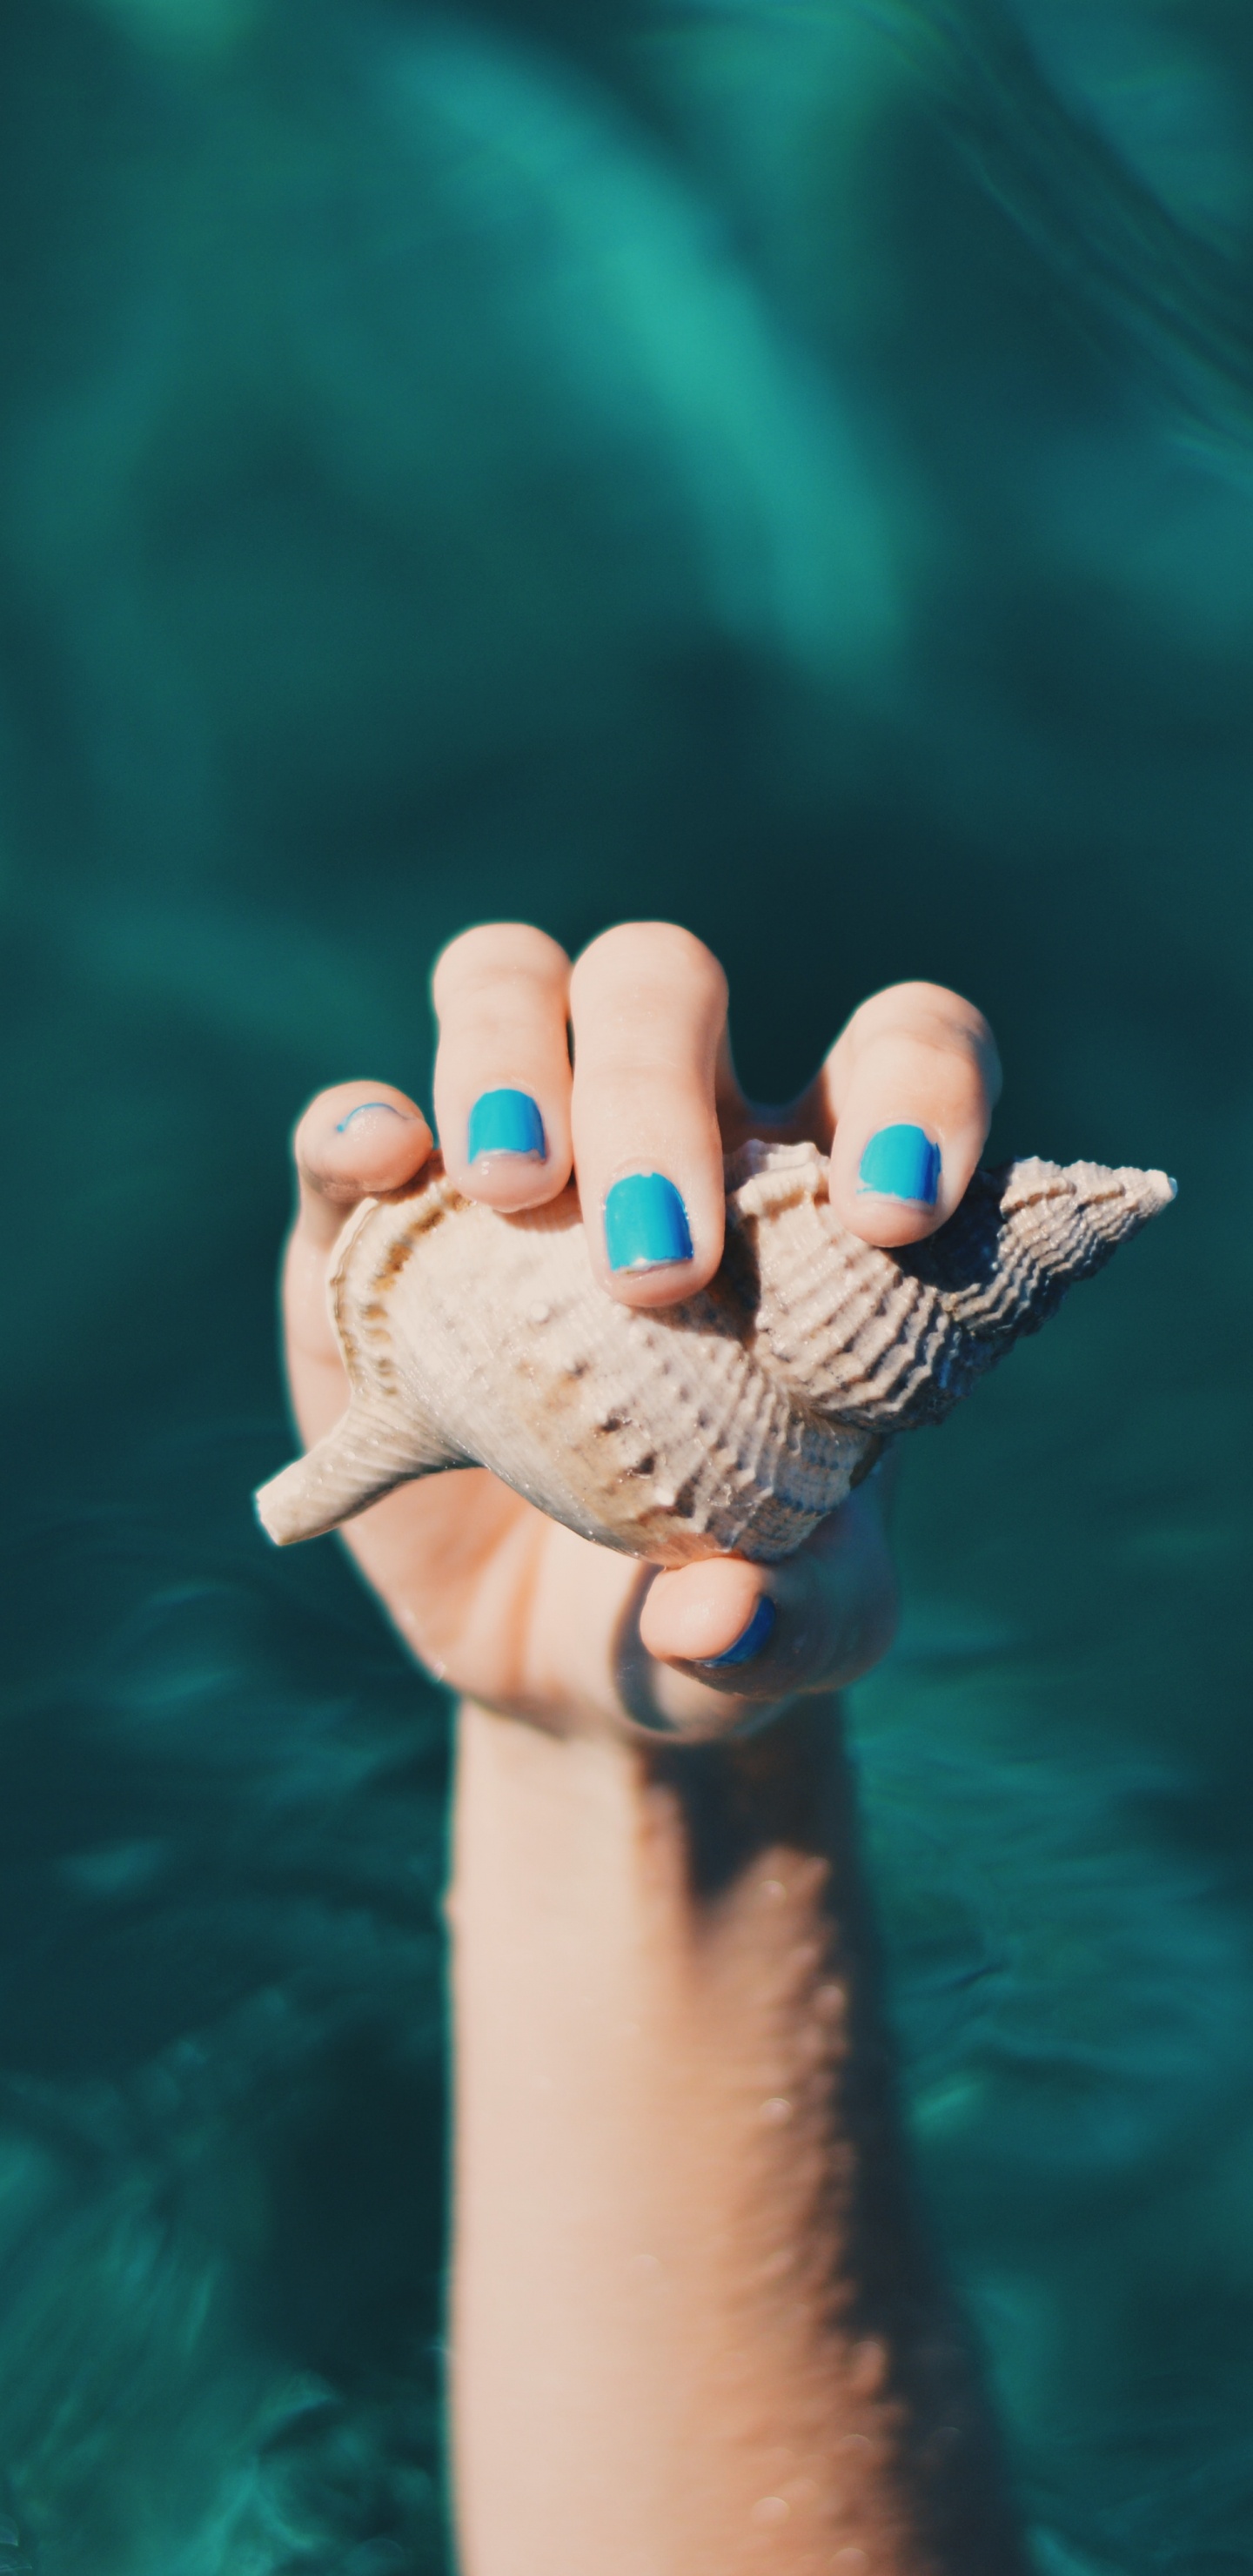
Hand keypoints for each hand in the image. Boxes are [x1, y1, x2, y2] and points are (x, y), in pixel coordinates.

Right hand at [279, 922, 999, 1738]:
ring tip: (516, 1192)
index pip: (897, 1049)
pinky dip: (358, 1127)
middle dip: (655, 1092)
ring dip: (508, 1054)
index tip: (894, 1215)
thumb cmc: (733, 1610)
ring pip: (510, 984)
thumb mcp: (801, 1640)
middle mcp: (670, 1137)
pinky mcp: (373, 1236)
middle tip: (654, 1270)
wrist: (577, 1671)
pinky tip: (386, 1172)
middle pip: (664, 982)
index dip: (915, 1086)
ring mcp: (513, 1166)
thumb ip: (797, 1626)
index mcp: (816, 1202)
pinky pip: (350, 1128)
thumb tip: (714, 1616)